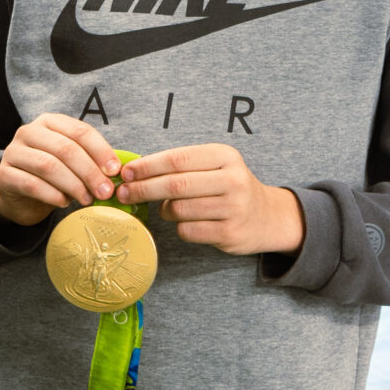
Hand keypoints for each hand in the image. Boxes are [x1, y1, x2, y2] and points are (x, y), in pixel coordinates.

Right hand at [0, 113, 122, 225]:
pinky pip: (32, 185)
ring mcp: (12, 153)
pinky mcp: (3, 176)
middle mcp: (28, 132)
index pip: (79, 131)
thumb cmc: (52, 176)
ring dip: (73, 185)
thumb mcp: (71, 161)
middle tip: (105, 192)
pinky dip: (53, 195)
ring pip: (49, 166)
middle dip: (90, 172)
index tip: (115, 171)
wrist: (20, 196)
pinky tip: (64, 202)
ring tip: (87, 199)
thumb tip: (116, 172)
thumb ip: (90, 160)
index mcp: (49, 122)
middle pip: (65, 149)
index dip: (100, 151)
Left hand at [115, 144, 303, 254]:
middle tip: (122, 194)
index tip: (124, 173)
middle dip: (142, 189)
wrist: (267, 217)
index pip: (177, 159)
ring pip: (177, 210)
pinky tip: (188, 222)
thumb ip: (178, 166)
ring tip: (167, 208)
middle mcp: (233, 180)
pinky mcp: (230, 233)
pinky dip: (178, 227)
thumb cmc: (227, 188)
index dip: (146, 167)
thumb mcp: (212, 167)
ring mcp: (234, 208)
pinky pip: (186, 231)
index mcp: (225, 156)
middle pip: (174, 185)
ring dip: (162, 210)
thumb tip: (130, 173)